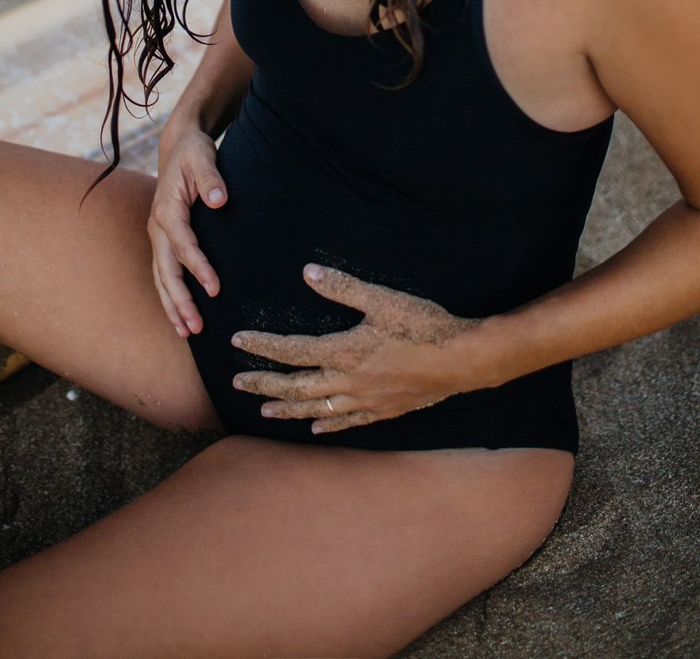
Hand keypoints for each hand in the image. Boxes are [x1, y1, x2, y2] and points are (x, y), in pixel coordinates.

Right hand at [148, 125, 226, 336]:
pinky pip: (163, 273)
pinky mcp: (163, 240)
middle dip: (180, 300)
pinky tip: (180, 316)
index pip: (183, 245)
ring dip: (172, 305)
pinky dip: (169, 296)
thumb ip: (211, 178)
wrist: (177, 146)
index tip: (215, 288)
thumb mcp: (202, 156)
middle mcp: (157, 226)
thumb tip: (220, 200)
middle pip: (166, 271)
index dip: (198, 268)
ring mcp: (157, 235)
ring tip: (187, 333)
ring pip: (161, 277)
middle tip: (196, 328)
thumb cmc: (193, 153)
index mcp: (167, 208)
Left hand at [231, 265, 477, 433]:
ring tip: (264, 410)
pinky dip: (327, 423)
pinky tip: (315, 426)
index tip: (237, 341)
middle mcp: (349, 382)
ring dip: (287, 408)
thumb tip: (308, 272)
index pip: (291, 351)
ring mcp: (366, 400)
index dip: (262, 346)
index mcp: (344, 352)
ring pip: (316, 408)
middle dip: (263, 384)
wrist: (463, 359)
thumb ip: (343, 287)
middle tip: (236, 382)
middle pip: (296, 386)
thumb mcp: (382, 299)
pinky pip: (347, 421)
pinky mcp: (384, 410)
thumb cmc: (423, 325)